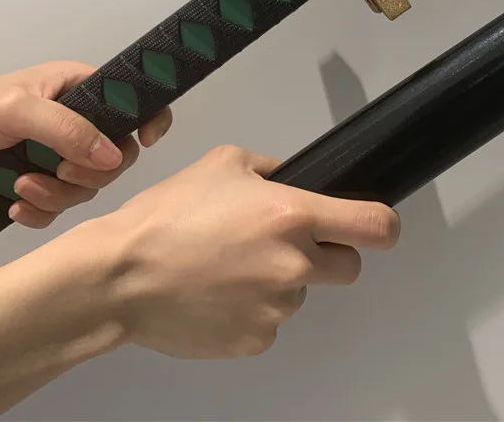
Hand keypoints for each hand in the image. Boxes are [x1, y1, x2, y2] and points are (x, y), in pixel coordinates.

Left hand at [0, 61, 171, 227]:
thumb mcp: (15, 110)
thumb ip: (66, 128)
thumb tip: (113, 155)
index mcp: (76, 88)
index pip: (130, 99)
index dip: (147, 118)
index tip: (148, 141)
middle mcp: (74, 121)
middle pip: (115, 154)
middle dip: (89, 172)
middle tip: (60, 174)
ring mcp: (56, 154)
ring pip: (88, 185)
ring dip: (58, 195)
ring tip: (21, 188)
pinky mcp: (37, 183)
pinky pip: (60, 207)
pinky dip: (41, 212)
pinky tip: (15, 207)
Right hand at [93, 144, 399, 358]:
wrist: (120, 276)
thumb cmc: (166, 217)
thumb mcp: (224, 163)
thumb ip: (271, 170)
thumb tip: (291, 180)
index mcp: (292, 215)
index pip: (376, 226)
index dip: (384, 224)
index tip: (378, 225)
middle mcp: (294, 264)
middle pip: (348, 266)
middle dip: (328, 253)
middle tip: (285, 242)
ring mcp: (277, 308)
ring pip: (302, 292)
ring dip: (281, 279)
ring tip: (230, 263)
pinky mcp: (256, 340)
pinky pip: (271, 321)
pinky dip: (254, 308)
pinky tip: (219, 290)